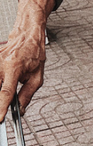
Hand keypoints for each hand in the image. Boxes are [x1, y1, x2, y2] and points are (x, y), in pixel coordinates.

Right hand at [0, 0, 53, 120]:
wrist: (26, 35)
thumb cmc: (34, 54)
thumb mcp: (37, 77)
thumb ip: (27, 94)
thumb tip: (21, 110)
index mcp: (14, 68)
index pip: (6, 92)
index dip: (2, 107)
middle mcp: (1, 64)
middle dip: (1, 101)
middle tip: (4, 110)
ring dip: (1, 91)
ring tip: (10, 87)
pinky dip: (0, 83)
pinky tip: (5, 84)